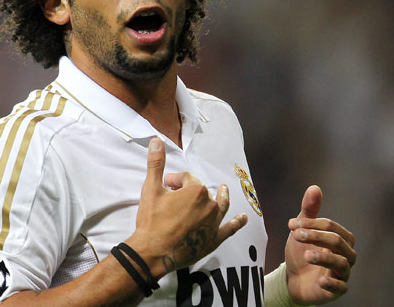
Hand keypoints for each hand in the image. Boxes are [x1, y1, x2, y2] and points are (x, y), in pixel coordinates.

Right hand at [130, 138, 246, 277]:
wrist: (153, 251)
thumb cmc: (152, 221)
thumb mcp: (151, 188)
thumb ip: (156, 163)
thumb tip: (156, 141)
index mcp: (196, 191)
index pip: (187, 178)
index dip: (174, 180)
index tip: (164, 185)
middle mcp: (209, 205)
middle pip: (201, 191)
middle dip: (188, 190)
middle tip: (172, 196)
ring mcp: (213, 223)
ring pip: (220, 205)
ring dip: (222, 196)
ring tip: (224, 189)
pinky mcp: (213, 239)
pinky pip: (229, 229)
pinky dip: (237, 223)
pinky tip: (243, 219)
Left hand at [285, 185, 356, 304]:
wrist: (293, 279)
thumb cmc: (302, 251)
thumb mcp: (303, 230)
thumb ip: (309, 211)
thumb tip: (315, 187)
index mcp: (340, 239)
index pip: (331, 227)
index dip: (312, 224)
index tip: (291, 225)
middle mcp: (345, 255)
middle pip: (338, 242)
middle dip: (317, 236)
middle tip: (296, 235)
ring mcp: (341, 273)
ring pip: (341, 264)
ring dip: (324, 258)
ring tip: (306, 255)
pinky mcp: (336, 290)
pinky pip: (341, 288)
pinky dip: (332, 284)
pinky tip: (320, 280)